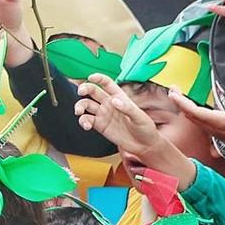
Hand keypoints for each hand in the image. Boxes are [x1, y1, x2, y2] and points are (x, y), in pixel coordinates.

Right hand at [74, 75, 193, 182]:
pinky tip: (86, 126)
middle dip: (84, 89)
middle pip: (92, 91)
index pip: (107, 83)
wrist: (144, 146)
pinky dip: (83, 122)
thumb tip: (114, 101)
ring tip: (79, 112)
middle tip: (81, 92)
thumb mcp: (140, 117)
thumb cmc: (146, 129)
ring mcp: (103, 114)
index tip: (91, 77)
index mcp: (119, 97)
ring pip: (86, 105)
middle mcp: (109, 103)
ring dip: (79, 106)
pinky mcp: (99, 126)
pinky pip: (87, 120)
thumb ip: (127, 108)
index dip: (98, 78)